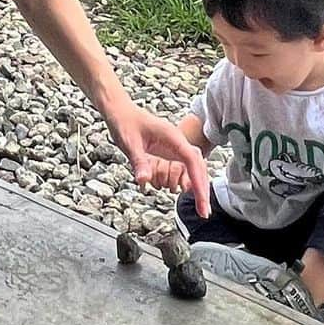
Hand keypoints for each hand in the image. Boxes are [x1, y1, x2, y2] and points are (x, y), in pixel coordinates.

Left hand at [106, 103, 209, 217]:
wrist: (120, 112)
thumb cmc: (125, 123)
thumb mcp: (129, 143)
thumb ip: (139, 162)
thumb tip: (144, 181)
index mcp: (172, 137)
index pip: (192, 161)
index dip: (199, 183)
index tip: (202, 202)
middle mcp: (177, 142)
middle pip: (198, 166)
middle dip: (202, 189)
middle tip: (203, 212)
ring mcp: (174, 146)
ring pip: (194, 167)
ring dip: (197, 186)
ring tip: (199, 206)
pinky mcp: (169, 151)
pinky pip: (184, 167)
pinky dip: (188, 180)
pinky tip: (186, 191)